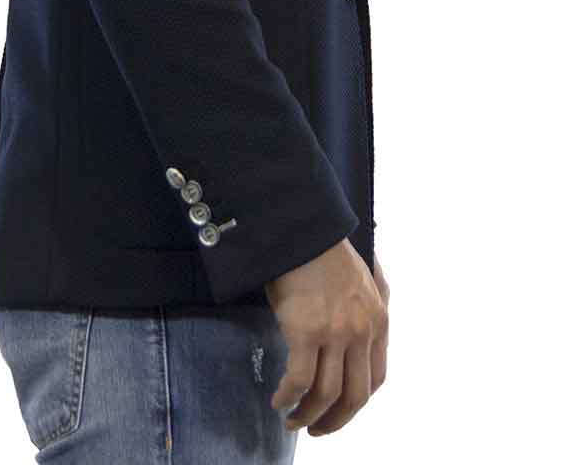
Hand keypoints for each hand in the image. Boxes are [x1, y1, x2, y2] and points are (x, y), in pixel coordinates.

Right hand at [266, 240, 388, 438]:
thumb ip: (374, 301)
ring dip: (308, 416)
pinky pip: (299, 381)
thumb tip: (370, 324)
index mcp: (379, 320)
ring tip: (292, 420)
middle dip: (335, 421)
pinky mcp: (306, 331)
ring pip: (326, 395)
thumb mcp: (365, 276)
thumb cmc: (326, 250)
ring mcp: (335, 333)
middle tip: (316, 429)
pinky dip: (288, 397)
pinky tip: (279, 400)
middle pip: (355, 396)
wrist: (303, 228)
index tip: (340, 410)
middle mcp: (362, 332)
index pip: (376, 379)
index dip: (356, 403)